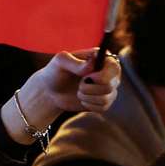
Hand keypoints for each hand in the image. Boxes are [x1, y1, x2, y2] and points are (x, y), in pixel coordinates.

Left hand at [1, 49, 121, 144]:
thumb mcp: (60, 62)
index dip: (101, 75)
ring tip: (78, 91)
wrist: (50, 91)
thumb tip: (92, 65)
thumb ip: (75, 62)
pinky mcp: (105, 101)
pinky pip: (103, 107)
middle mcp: (109, 72)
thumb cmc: (55, 71)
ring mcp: (109, 87)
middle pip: (111, 85)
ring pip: (106, 98)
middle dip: (90, 88)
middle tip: (79, 84)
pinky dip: (88, 104)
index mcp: (101, 58)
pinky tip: (82, 99)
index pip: (114, 67)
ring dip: (87, 96)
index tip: (86, 77)